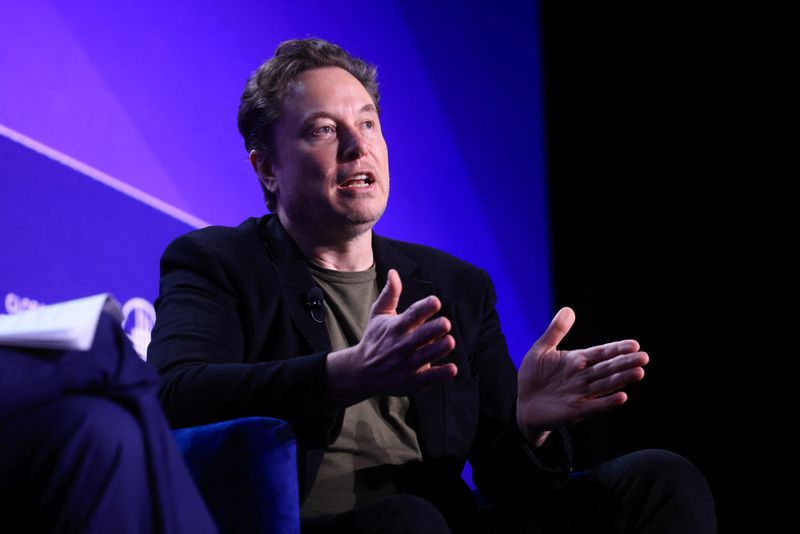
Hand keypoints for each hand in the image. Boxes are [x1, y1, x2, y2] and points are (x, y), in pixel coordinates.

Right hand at [326, 269, 457, 407]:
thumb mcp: (378, 315)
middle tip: (446, 323)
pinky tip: (453, 369)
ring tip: (450, 342)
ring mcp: (407, 364)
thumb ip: (389, 294)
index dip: (424, 308)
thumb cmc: (375, 338)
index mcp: (395, 328)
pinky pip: (428, 378)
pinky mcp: (412, 381)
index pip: (411, 315)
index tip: (436, 301)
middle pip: (420, 336)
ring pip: (426, 356)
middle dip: (433, 329)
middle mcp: (401, 345)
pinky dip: (441, 374)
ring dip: (439, 349)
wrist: (362, 371)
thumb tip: (393, 271)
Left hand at [516, 307, 648, 445]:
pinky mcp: (576, 411)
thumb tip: (568, 309)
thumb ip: (556, 331)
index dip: (617, 349)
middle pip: (608, 368)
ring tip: (639, 372)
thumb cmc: (533, 376)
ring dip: (622, 379)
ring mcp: (582, 394)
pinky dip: (608, 402)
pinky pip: (595, 406)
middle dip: (625, 362)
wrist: (523, 404)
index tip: (634, 344)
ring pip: (606, 385)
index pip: (601, 353)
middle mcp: (584, 377)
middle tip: (644, 357)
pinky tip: (622, 397)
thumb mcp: (541, 350)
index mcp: (577, 361)